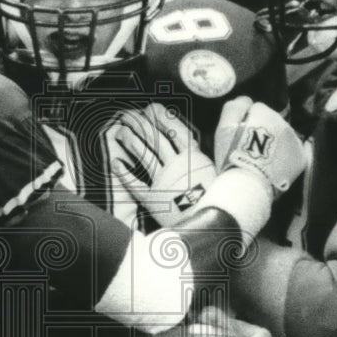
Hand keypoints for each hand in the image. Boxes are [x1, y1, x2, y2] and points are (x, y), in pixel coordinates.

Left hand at [111, 103, 216, 225]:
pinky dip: (124, 172)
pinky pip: (135, 183)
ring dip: (131, 140)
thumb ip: (206, 160)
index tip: (150, 108)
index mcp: (195, 158)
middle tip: (128, 115)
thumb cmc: (218, 202)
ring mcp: (164, 182)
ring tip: (121, 131)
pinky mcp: (153, 199)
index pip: (175, 130)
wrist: (213, 227)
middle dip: (140, 123)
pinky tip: (116, 162)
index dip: (161, 117)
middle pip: (155, 138)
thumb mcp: (219, 175)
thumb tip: (202, 146)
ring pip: (144, 155)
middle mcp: (177, 166)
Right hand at [214, 96, 306, 195]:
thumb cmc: (232, 156)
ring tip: (261, 159)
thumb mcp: (223, 127)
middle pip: (271, 121)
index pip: (256, 108)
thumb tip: (246, 101)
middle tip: (249, 149)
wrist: (248, 185)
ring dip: (274, 142)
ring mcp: (294, 140)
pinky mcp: (300, 158)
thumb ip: (234, 107)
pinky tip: (272, 166)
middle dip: (262, 130)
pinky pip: (291, 152)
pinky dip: (284, 157)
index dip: (246, 120)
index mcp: (265, 113)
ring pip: (282, 136)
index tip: (239, 135)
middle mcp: (284, 122)